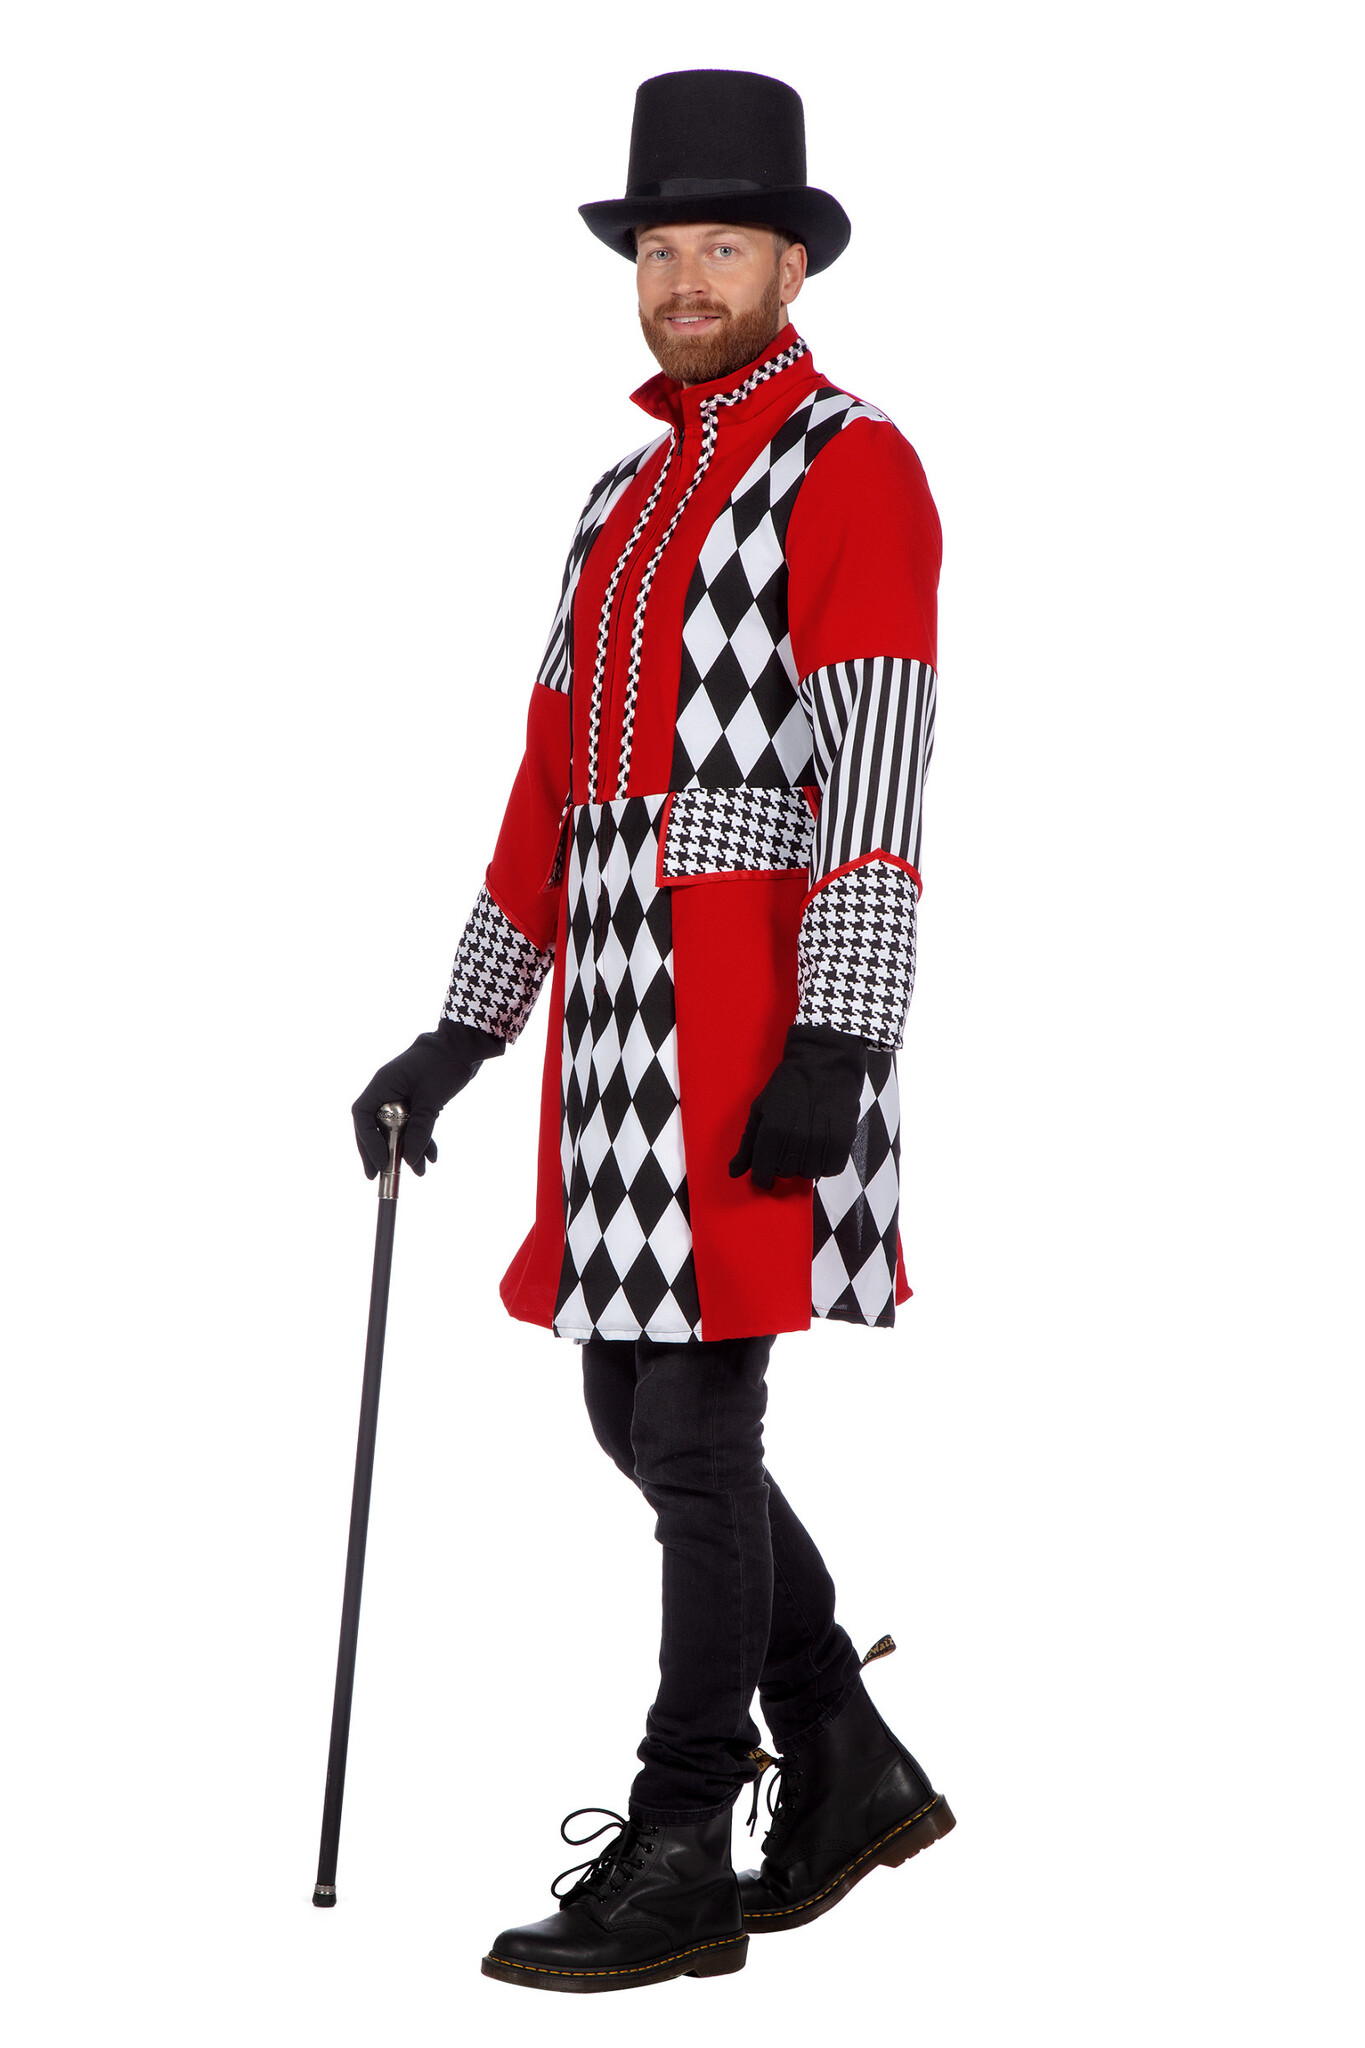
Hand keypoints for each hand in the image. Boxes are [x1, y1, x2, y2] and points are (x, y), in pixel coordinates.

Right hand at [351, 1017, 505, 1179]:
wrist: (465, 1046)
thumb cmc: (445, 1063)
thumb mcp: (432, 1100)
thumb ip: (421, 1129)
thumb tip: (411, 1160)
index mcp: (383, 1084)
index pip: (363, 1116)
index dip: (367, 1142)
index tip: (378, 1164)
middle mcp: (387, 1090)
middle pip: (376, 1126)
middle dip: (380, 1152)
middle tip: (379, 1176)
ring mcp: (401, 1096)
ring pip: (396, 1129)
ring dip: (406, 1150)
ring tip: (419, 1172)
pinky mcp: (417, 1101)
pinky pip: (413, 1125)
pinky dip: (421, 1140)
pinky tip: (432, 1158)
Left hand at [728, 1024, 867, 1190]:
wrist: (824, 1062)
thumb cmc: (789, 1085)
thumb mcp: (760, 1109)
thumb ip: (748, 1143)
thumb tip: (734, 1172)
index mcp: (771, 1131)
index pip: (763, 1173)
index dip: (762, 1176)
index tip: (765, 1173)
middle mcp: (795, 1139)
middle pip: (786, 1173)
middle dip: (783, 1163)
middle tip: (788, 1144)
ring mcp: (820, 1140)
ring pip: (809, 1173)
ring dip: (806, 1163)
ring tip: (806, 1143)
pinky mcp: (842, 1140)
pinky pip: (831, 1169)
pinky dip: (826, 1163)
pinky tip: (821, 1148)